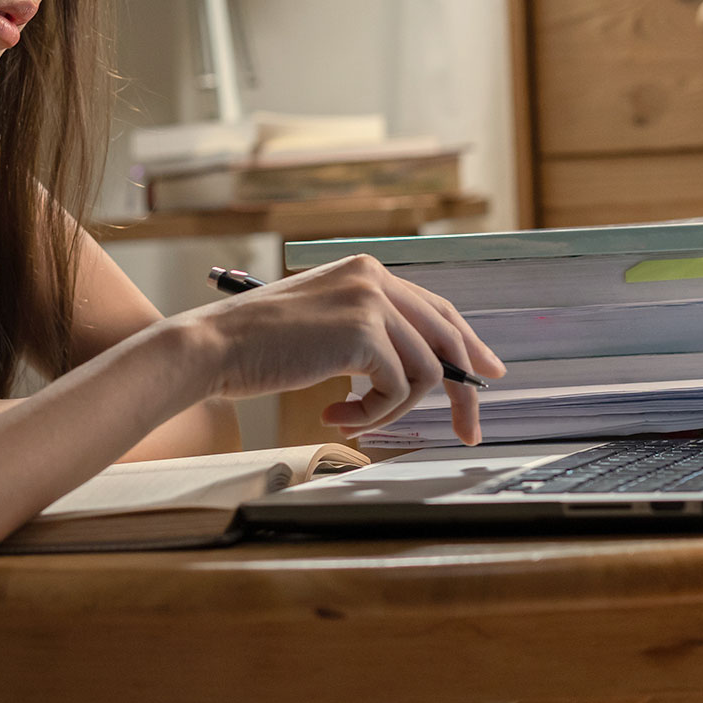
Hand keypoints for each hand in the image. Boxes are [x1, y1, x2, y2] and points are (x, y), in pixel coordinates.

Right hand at [173, 254, 503, 443]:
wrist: (215, 346)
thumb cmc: (257, 345)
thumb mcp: (324, 324)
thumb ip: (369, 331)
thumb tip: (419, 367)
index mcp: (366, 270)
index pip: (436, 309)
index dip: (467, 345)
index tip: (487, 374)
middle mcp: (375, 278)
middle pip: (447, 339)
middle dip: (465, 392)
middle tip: (469, 432)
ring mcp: (371, 303)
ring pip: (424, 374)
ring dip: (391, 411)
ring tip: (351, 418)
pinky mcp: (363, 335)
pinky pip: (397, 392)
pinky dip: (372, 416)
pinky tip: (334, 415)